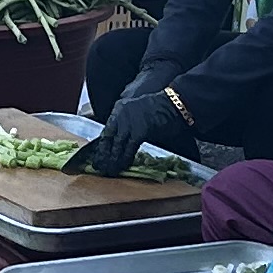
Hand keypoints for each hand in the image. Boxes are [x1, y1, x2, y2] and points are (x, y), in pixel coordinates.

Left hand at [68, 80, 182, 176]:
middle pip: (108, 137)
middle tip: (99, 165)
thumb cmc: (161, 108)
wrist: (174, 104)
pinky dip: (125, 158)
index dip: (102, 144)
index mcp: (120, 108)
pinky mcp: (139, 131)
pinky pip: (129, 148)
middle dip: (103, 153)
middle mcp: (121, 114)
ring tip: (109, 169)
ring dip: (112, 159)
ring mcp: (129, 122)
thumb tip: (123, 141)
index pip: (107, 129)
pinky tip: (122, 166)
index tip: (98, 154)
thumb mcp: (138, 112)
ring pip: (117, 144)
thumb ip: (129, 124)